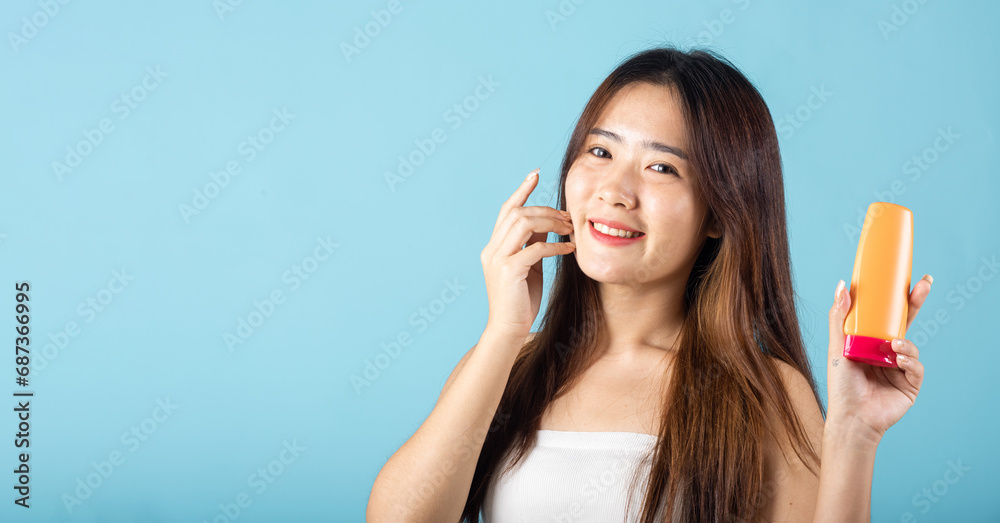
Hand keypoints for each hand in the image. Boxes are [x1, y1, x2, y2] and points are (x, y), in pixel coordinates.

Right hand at [480, 168, 574, 339]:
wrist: (508, 330)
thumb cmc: (521, 300)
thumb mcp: (528, 266)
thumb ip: (532, 243)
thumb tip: (546, 222)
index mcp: (494, 247)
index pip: (506, 210)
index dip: (521, 190)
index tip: (535, 174)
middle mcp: (492, 250)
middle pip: (517, 213)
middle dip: (545, 209)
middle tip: (568, 217)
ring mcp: (498, 260)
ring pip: (522, 224)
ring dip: (550, 223)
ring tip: (569, 229)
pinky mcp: (509, 271)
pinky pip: (534, 248)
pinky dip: (555, 245)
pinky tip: (569, 248)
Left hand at [825, 274, 932, 442]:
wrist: (851, 418)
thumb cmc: (842, 385)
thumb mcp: (836, 346)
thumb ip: (839, 317)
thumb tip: (843, 285)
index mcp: (870, 342)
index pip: (885, 315)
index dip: (894, 297)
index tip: (903, 277)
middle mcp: (886, 352)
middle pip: (904, 323)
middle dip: (915, 303)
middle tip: (924, 284)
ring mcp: (900, 367)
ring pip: (910, 345)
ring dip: (905, 343)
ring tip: (893, 347)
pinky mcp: (910, 383)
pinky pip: (917, 366)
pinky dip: (910, 360)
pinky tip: (899, 361)